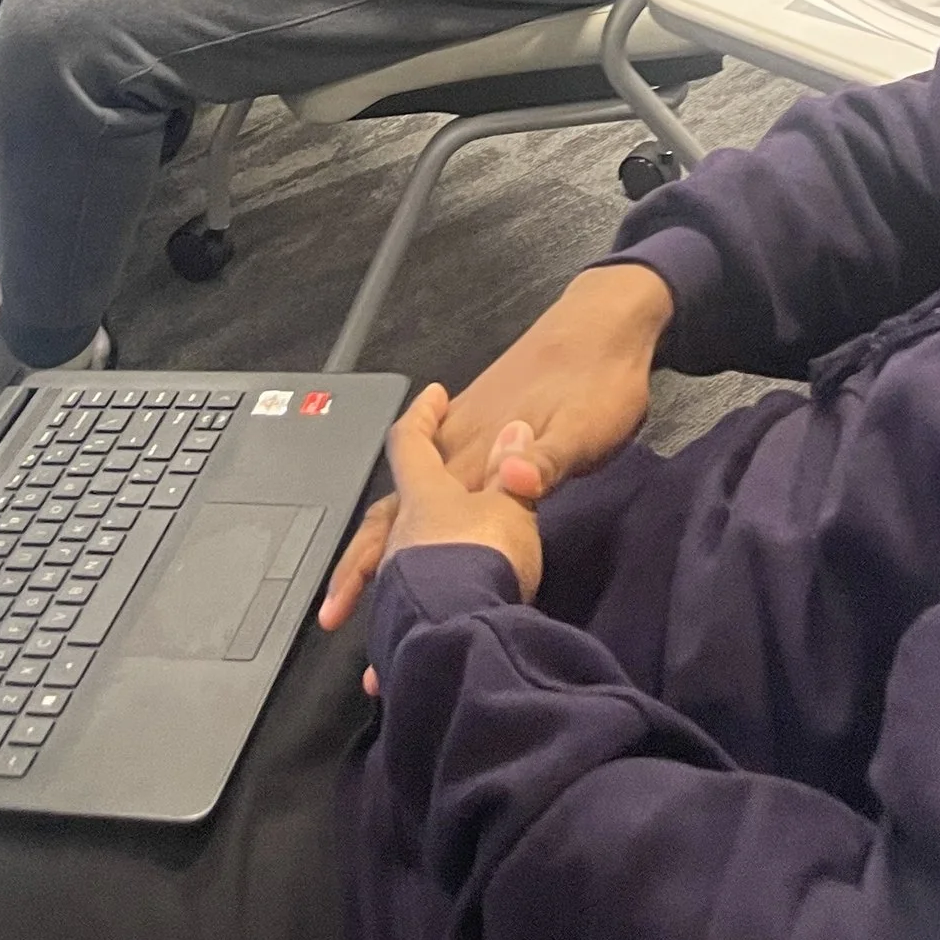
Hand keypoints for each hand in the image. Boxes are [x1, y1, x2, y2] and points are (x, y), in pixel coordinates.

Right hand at [319, 263, 668, 633]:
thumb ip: (547, 459)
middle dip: (363, 563)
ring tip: (364, 594)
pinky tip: (421, 544)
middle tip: (334, 614)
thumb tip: (512, 487)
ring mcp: (470, 439)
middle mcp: (462, 447)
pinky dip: (417, 521)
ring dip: (384, 547)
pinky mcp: (488, 435)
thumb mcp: (583, 426)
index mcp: (477, 451)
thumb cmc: (598, 381)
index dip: (373, 553)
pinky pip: (436, 486)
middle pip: (395, 508)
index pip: (405, 504)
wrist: (605, 325)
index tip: (342, 599)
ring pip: (410, 499)